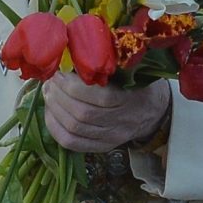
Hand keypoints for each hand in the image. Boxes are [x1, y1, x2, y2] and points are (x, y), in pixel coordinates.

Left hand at [40, 75, 169, 154]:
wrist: (153, 111)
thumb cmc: (138, 83)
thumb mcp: (131, 69)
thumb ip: (107, 64)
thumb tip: (71, 55)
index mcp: (132, 99)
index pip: (100, 97)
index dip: (73, 85)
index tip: (60, 72)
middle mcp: (122, 121)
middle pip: (83, 114)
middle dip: (59, 95)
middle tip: (50, 82)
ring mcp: (112, 137)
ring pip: (75, 128)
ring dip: (55, 109)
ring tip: (49, 94)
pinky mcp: (102, 147)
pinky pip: (73, 143)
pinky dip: (55, 128)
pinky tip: (50, 113)